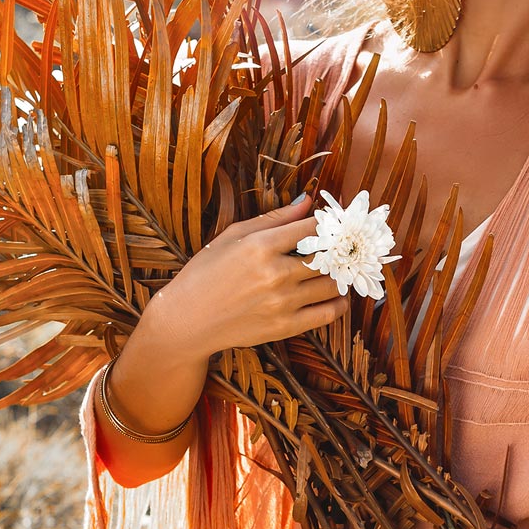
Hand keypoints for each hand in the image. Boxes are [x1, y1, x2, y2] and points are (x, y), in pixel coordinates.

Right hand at [151, 192, 349, 355]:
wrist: (187, 320)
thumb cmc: (206, 273)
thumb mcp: (233, 236)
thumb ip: (274, 218)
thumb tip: (308, 201)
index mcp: (260, 246)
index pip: (312, 228)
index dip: (328, 223)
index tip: (332, 225)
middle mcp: (274, 274)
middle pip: (327, 256)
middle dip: (337, 249)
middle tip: (341, 247)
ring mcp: (282, 303)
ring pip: (331, 284)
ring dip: (339, 275)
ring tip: (337, 269)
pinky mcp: (285, 327)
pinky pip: (328, 314)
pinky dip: (339, 303)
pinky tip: (337, 295)